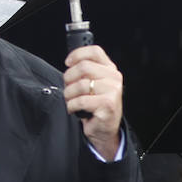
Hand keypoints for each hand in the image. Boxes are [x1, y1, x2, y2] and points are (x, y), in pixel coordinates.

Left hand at [63, 44, 123, 160]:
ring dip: (69, 95)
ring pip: (80, 85)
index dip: (78, 54)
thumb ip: (86, 71)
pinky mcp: (107, 104)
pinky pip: (80, 101)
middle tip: (68, 88)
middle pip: (83, 67)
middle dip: (69, 78)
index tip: (68, 63)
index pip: (95, 52)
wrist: (105, 129)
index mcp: (110, 69)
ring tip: (72, 101)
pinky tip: (74, 109)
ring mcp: (112, 91)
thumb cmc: (96, 106)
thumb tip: (70, 63)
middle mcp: (114, 78)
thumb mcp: (94, 84)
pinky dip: (71, 106)